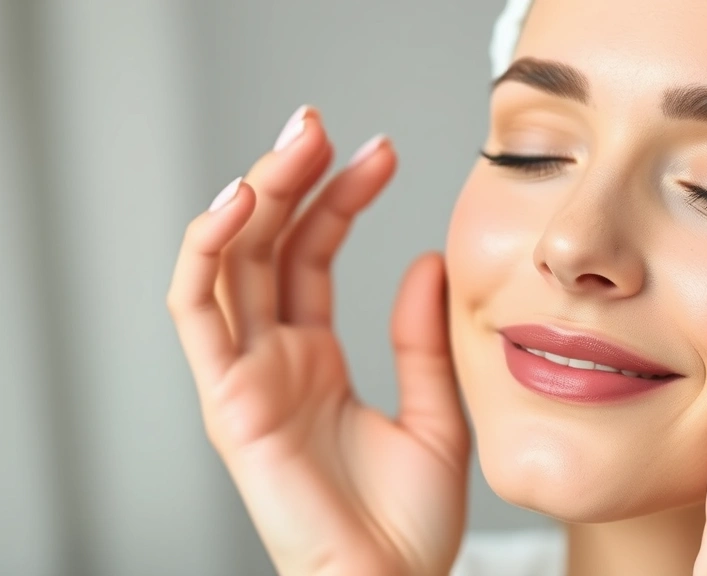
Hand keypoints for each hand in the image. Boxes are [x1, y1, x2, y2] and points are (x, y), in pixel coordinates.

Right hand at [166, 107, 469, 575]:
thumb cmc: (408, 522)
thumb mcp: (433, 408)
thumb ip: (421, 337)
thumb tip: (426, 259)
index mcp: (314, 358)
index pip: (313, 253)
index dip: (340, 197)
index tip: (381, 152)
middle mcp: (273, 358)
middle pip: (265, 245)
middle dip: (290, 177)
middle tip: (321, 123)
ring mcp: (245, 377)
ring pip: (228, 262)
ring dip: (250, 195)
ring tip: (292, 145)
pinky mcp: (227, 401)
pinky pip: (197, 313)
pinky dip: (207, 252)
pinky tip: (242, 202)